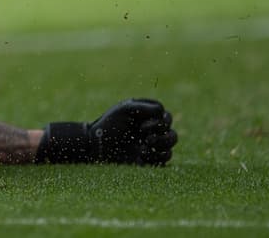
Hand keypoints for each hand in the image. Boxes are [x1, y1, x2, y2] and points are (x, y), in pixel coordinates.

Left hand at [38, 98, 176, 164]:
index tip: (142, 125)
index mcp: (147, 116)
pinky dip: (157, 157)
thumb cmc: (108, 124)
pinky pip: (165, 160)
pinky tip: (142, 155)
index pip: (165, 115)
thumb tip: (162, 111)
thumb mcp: (124, 110)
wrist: (97, 145)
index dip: (159, 121)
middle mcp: (152, 130)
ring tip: (144, 147)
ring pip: (170, 146)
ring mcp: (151, 145)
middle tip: (146, 138)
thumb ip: (144, 107)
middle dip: (163, 136)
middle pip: (172, 132)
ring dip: (161, 146)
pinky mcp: (149, 159)